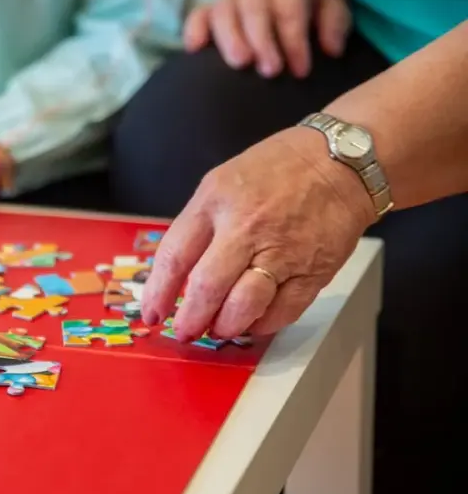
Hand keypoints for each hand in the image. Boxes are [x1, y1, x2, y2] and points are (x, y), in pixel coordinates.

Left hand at [141, 127, 375, 341]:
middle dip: (190, 319)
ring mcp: (281, 252)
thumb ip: (199, 226)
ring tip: (217, 329)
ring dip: (225, 326)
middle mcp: (245, 228)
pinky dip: (262, 324)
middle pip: (207, 287)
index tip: (152, 312)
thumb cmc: (276, 170)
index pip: (175, 256)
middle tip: (184, 331)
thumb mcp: (221, 183)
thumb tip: (178, 275)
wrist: (341, 162)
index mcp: (215, 203)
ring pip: (244, 305)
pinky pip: (283, 311)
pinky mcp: (313, 271)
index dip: (158, 291)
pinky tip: (252, 322)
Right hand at [184, 0, 350, 78]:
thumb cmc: (309, 2)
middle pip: (253, 9)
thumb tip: (331, 49)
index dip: (294, 40)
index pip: (289, 9)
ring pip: (223, 12)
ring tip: (239, 64)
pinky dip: (194, 31)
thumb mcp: (332, 6)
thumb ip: (335, 24)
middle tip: (270, 71)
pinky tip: (195, 50)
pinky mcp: (211, 10)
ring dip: (230, 38)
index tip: (301, 71)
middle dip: (262, 40)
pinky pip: (197, 16)